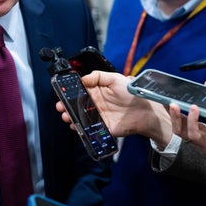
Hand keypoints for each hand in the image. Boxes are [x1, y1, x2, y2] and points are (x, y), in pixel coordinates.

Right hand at [55, 71, 173, 147]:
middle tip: (60, 106)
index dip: (69, 92)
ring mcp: (97, 116)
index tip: (61, 93)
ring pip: (79, 117)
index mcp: (96, 91)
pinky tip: (76, 125)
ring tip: (66, 116)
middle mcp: (95, 104)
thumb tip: (83, 78)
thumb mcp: (115, 78)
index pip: (78, 91)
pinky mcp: (102, 127)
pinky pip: (88, 128)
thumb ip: (98, 76)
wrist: (145, 110)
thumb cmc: (131, 93)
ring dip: (70, 116)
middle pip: (76, 105)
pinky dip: (80, 128)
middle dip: (66, 106)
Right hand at [168, 103, 205, 195]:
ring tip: (194, 107)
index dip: (171, 113)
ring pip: (193, 136)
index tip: (166, 100)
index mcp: (198, 131)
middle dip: (175, 118)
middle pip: (180, 131)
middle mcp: (200, 140)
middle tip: (173, 104)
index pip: (180, 123)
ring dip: (191, 121)